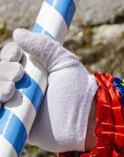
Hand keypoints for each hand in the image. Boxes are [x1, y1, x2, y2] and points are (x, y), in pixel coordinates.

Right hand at [0, 30, 96, 152]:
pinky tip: (3, 102)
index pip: (8, 57)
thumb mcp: (63, 61)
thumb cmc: (77, 89)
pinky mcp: (12, 124)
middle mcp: (20, 85)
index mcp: (31, 69)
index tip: (16, 56)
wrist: (84, 119)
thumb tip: (17, 32)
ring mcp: (14, 104)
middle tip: (19, 75)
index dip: (8, 54)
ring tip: (12, 90)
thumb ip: (43, 46)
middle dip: (2, 70)